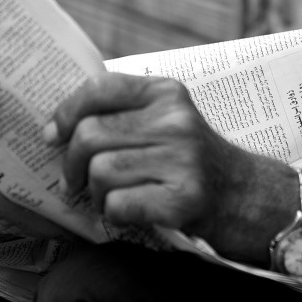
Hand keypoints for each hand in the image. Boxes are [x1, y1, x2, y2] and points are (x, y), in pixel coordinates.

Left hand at [43, 72, 249, 241]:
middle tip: (74, 180)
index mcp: (166, 92)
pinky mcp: (183, 198)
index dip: (67, 112)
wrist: (248, 196)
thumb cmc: (192, 160)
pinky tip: (130, 211)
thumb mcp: (167, 120)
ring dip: (95, 193)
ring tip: (110, 197)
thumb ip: (124, 114)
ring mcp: (182, 159)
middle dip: (72, 164)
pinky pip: (118, 204)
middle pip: (90, 135)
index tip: (53, 135)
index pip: (101, 88)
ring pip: (100, 171)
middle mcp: (175, 120)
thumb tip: (56, 130)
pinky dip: (113, 213)